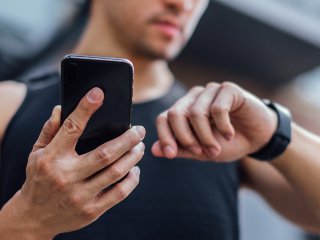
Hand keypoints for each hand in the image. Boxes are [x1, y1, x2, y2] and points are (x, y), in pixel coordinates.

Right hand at [0, 88, 144, 239]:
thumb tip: (61, 109)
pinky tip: (134, 169)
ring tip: (139, 147)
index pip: (71, 128)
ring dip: (133, 156)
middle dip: (128, 139)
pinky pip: (119, 193)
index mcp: (51, 158)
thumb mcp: (36, 153)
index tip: (98, 93)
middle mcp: (66, 176)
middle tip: (139, 130)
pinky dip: (132, 179)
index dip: (85, 109)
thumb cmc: (39, 179)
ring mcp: (80, 195)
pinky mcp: (92, 211)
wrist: (34, 217)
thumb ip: (49, 131)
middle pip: (106, 153)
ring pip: (116, 172)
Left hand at [152, 82, 276, 161]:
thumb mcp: (202, 151)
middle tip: (200, 153)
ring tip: (216, 149)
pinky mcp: (228, 89)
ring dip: (206, 137)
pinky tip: (230, 134)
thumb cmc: (227, 143)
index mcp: (184, 110)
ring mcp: (210, 91)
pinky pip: (218, 108)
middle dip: (185, 138)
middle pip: (175, 114)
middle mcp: (193, 98)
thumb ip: (181, 149)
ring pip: (196, 113)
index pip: (163, 118)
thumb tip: (154, 150)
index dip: (164, 136)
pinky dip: (223, 127)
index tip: (171, 154)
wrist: (258, 138)